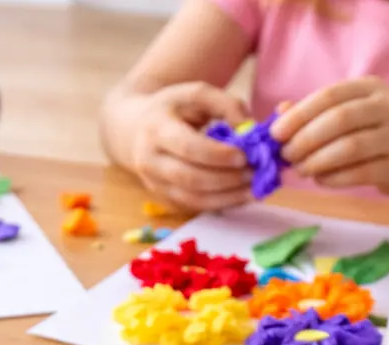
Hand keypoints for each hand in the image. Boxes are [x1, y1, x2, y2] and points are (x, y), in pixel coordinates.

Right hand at [117, 82, 252, 211]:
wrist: (134, 130)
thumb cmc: (171, 108)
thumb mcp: (196, 94)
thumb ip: (226, 105)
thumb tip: (250, 129)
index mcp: (156, 129)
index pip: (188, 148)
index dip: (218, 155)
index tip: (245, 155)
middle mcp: (150, 161)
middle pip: (190, 178)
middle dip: (226, 179)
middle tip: (255, 173)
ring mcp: (154, 184)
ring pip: (192, 199)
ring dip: (227, 197)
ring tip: (254, 189)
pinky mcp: (163, 198)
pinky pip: (194, 206)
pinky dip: (221, 204)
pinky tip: (241, 196)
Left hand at [271, 77, 388, 199]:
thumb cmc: (368, 135)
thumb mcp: (344, 117)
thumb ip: (312, 114)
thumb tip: (280, 112)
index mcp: (370, 88)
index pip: (330, 95)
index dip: (299, 114)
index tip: (275, 134)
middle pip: (340, 119)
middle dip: (306, 139)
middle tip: (286, 156)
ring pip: (351, 146)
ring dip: (318, 161)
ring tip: (301, 170)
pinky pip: (360, 173)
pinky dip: (333, 178)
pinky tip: (320, 180)